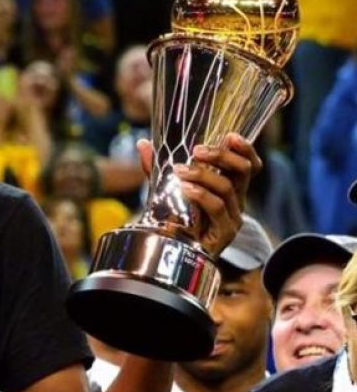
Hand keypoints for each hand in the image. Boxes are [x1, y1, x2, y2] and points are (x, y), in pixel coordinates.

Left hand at [136, 132, 260, 256]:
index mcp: (230, 188)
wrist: (172, 255)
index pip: (250, 165)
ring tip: (179, 171)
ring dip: (203, 174)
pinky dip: (201, 194)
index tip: (230, 136)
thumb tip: (142, 143)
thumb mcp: (166, 190)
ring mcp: (233, 218)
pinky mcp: (224, 233)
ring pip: (227, 187)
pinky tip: (185, 188)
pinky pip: (217, 207)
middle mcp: (237, 201)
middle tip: (196, 151)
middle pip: (243, 171)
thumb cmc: (174, 221)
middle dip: (221, 156)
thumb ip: (157, 168)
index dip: (245, 149)